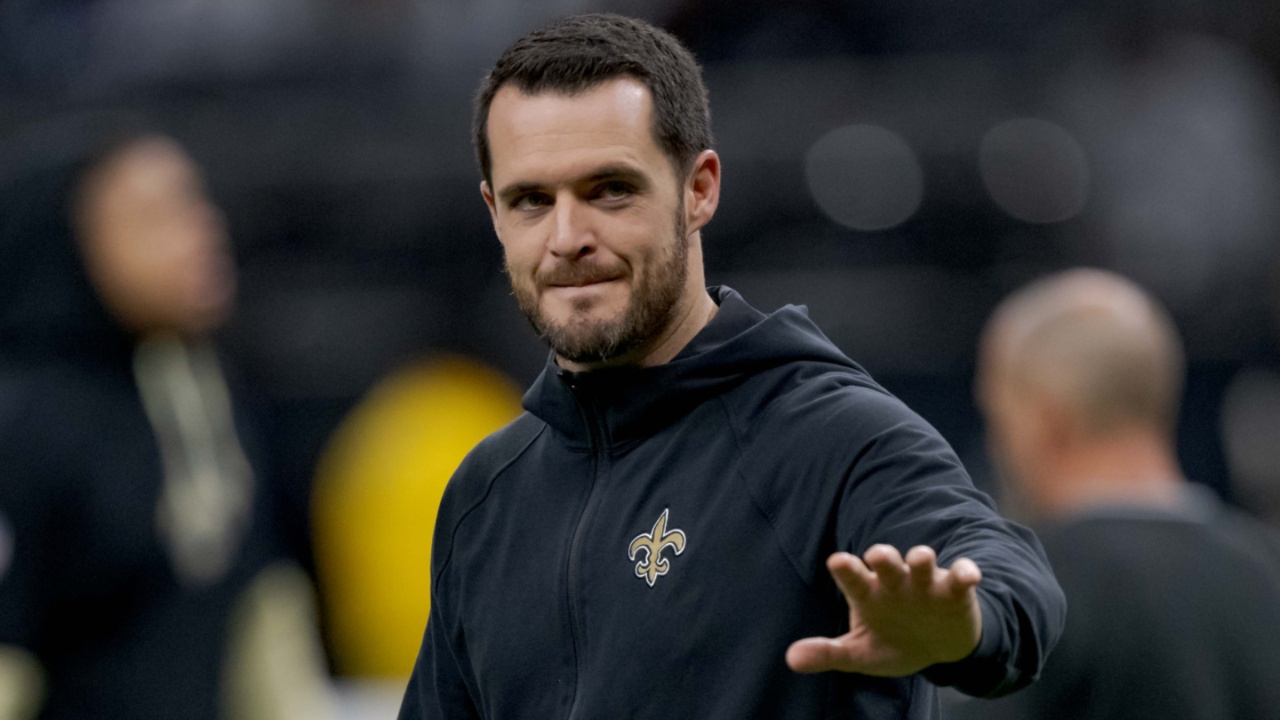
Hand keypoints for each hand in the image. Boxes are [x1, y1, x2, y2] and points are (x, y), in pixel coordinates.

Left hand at [786, 544, 982, 676]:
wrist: (939, 646)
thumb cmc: (893, 640)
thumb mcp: (861, 653)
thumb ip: (829, 653)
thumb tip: (791, 659)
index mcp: (868, 593)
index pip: (853, 577)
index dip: (847, 569)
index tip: (837, 561)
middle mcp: (895, 581)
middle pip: (886, 561)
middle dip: (883, 557)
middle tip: (877, 555)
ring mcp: (925, 583)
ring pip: (923, 562)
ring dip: (922, 558)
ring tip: (920, 558)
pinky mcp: (955, 591)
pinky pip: (961, 577)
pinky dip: (966, 573)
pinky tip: (969, 576)